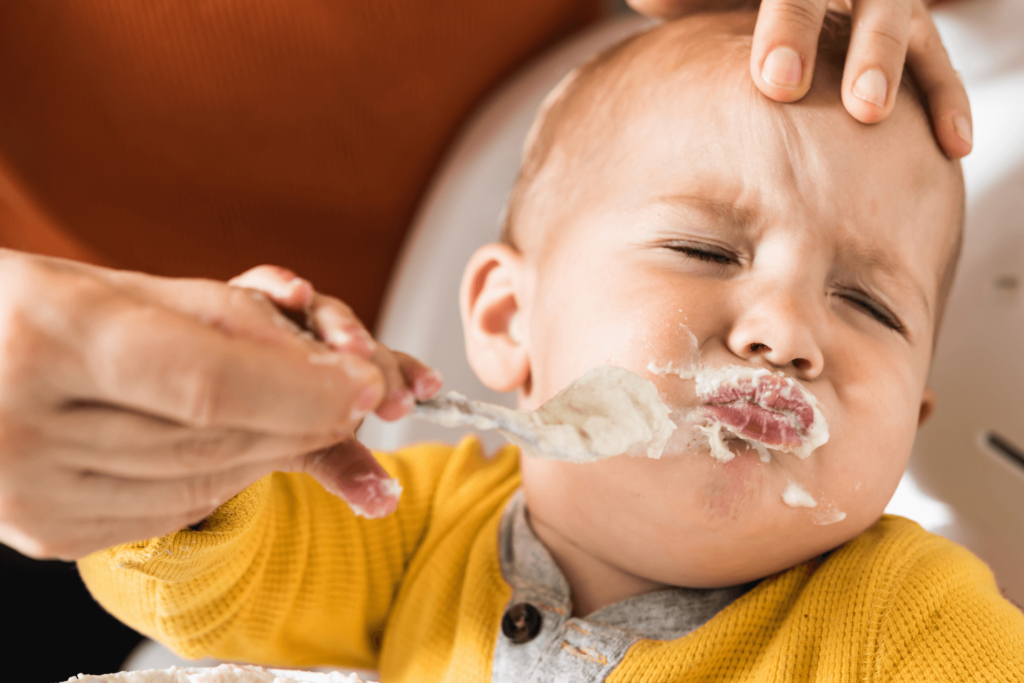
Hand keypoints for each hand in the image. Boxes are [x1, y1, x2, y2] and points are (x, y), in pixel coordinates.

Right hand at [0, 253, 438, 558]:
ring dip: (278, 448)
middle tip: (356, 396)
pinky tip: (245, 445)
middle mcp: (25, 422)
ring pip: (205, 480)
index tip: (366, 381)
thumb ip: (218, 318)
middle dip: (305, 417)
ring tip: (311, 414)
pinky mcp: (50, 532)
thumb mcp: (115, 286)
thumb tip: (325, 362)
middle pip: (216, 436)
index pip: (207, 380)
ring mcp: (32, 492)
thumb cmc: (26, 313)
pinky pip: (174, 509)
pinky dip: (227, 476)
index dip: (303, 388)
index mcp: (46, 334)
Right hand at [228, 265, 442, 520]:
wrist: (191, 413)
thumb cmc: (254, 422)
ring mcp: (277, 315)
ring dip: (340, 324)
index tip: (426, 389)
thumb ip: (344, 467)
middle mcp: (313, 337)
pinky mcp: (235, 298)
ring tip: (354, 346)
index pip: (378, 367)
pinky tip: (296, 292)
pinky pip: (259, 286)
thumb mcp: (304, 448)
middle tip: (390, 390)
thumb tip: (386, 502)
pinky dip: (279, 284)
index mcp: (338, 368)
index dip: (404, 375)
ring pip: (317, 311)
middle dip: (378, 361)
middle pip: (353, 339)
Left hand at [627, 0, 971, 158]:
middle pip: (860, 1)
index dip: (788, 30)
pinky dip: (946, 99)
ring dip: (901, 70)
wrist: (750, 2)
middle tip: (855, 105)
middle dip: (861, 48)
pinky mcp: (903, 29)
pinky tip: (953, 146)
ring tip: (878, 117)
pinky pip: (936, 60)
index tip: (776, 82)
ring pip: (903, 21)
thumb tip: (650, 1)